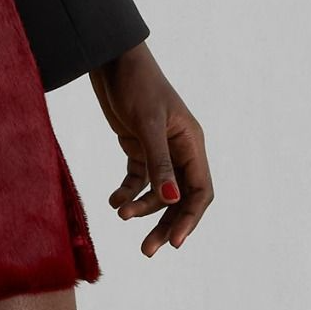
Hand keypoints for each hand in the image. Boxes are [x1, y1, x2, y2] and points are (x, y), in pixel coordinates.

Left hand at [90, 44, 211, 256]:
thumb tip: (170, 200)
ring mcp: (158, 150)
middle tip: (147, 250)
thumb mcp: (146, 122)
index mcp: (191, 143)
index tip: (175, 243)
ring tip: (120, 214)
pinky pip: (137, 179)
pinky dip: (127, 192)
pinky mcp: (137, 146)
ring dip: (142, 209)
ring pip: (158, 193)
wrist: (110, 58)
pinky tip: (113, 201)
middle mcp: (179, 150)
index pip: (200, 191)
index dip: (190, 219)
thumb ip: (158, 161)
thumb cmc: (135, 83)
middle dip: (165, 224)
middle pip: (179, 198)